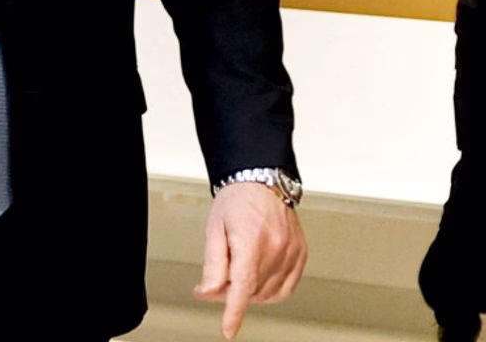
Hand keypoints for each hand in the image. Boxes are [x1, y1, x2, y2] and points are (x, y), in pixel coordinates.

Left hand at [193, 182, 306, 337]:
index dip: (234, 311)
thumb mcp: (214, 229)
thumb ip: (213, 264)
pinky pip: (287, 287)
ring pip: (270, 293)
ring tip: (237, 274)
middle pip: (253, 290)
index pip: (243, 286)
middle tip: (218, 282)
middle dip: (232, 293)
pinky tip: (258, 281)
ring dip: (251, 293)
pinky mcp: (301, 255)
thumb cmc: (236, 201)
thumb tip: (208, 292)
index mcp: (251, 240)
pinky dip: (270, 291)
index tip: (228, 329)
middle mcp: (277, 248)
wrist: (262, 182)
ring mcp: (292, 252)